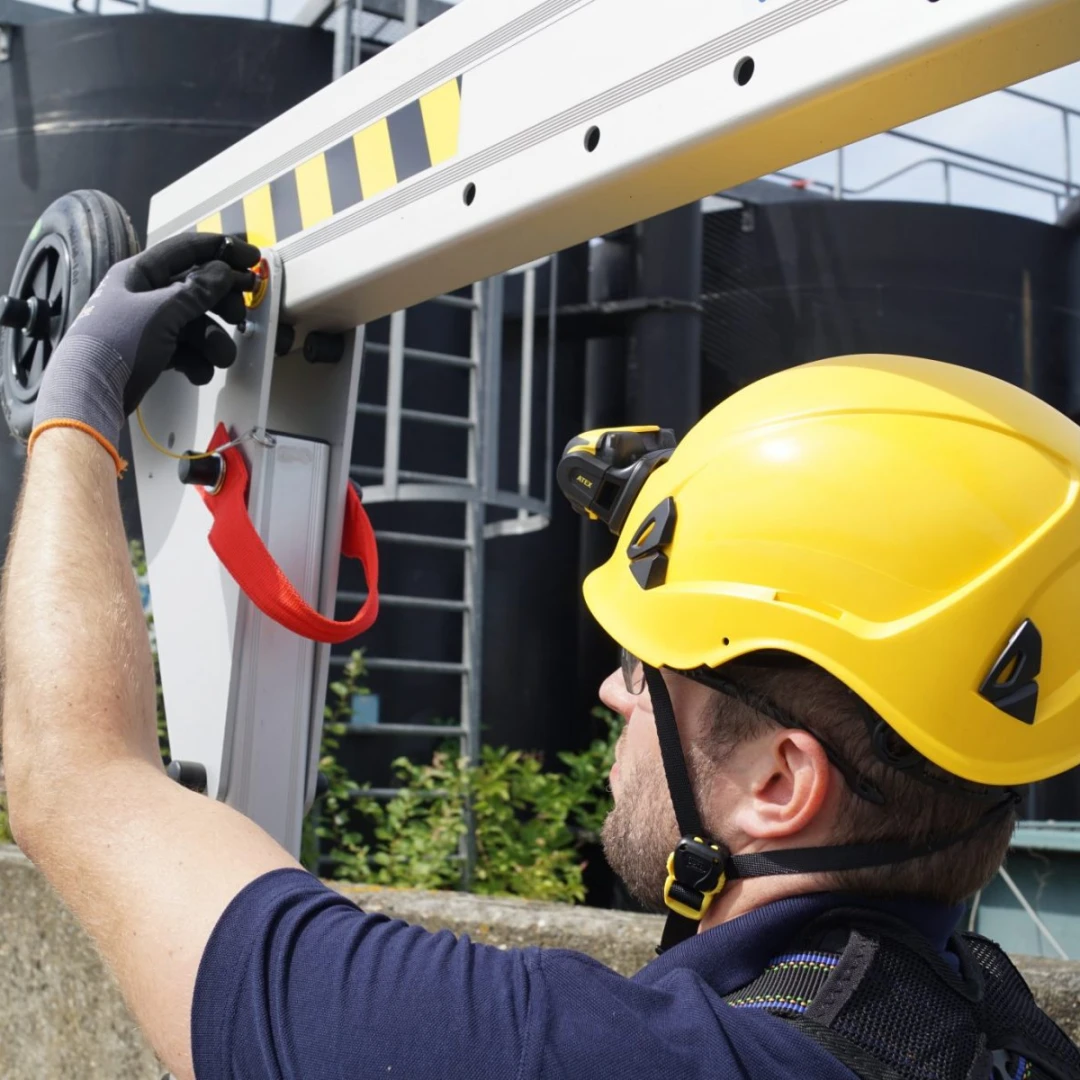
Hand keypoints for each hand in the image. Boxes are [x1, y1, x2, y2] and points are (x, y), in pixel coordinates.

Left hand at [29, 233, 260, 471]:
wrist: (91, 391)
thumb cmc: (120, 341)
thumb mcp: (161, 311)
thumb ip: (196, 290)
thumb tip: (224, 271)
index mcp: (140, 273)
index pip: (186, 250)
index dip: (221, 250)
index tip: (253, 259)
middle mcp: (145, 294)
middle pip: (196, 289)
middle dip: (221, 303)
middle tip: (241, 315)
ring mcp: (150, 325)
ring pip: (195, 324)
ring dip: (213, 340)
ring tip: (221, 357)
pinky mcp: (153, 353)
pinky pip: (186, 350)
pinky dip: (197, 361)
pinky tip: (198, 373)